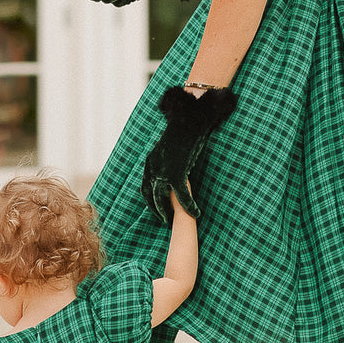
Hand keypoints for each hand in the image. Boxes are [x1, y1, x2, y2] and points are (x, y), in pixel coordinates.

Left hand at [141, 86, 236, 224]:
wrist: (189, 120)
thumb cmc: (183, 130)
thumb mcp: (170, 146)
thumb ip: (168, 158)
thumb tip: (173, 163)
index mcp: (150, 162)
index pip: (146, 187)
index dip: (150, 200)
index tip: (156, 209)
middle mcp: (153, 168)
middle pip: (151, 196)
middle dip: (157, 210)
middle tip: (165, 221)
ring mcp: (164, 172)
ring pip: (163, 199)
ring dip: (168, 213)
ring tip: (174, 223)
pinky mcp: (177, 174)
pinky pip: (182, 196)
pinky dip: (189, 206)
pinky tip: (197, 213)